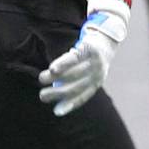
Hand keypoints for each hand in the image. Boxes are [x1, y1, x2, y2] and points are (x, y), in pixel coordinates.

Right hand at [38, 0, 130, 116]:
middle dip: (57, 93)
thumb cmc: (92, 57)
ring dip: (55, 78)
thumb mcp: (88, 71)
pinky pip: (73, 59)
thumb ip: (76, 82)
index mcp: (97, 81)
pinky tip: (52, 69)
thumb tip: (58, 99)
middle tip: (42, 96)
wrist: (107, 36)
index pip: (83, 96)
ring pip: (72, 73)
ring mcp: (94, 62)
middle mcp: (97, 74)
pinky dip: (62, 65)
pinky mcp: (89, 49)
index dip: (70, 105)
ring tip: (41, 79)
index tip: (56, 112)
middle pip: (75, 86)